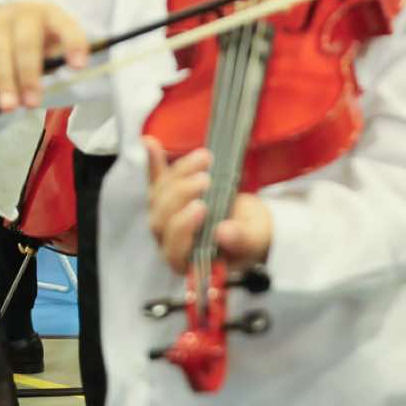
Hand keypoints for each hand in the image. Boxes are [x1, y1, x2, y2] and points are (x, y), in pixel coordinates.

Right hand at [0, 0, 89, 110]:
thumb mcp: (57, 37)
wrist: (9, 14)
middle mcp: (22, 15)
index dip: (72, 44)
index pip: (64, 26)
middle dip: (28, 74)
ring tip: (8, 108)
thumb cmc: (41, 34)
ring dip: (3, 82)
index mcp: (50, 13)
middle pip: (25, 43)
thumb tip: (67, 81)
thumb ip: (62, 57)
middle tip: (32, 103)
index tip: (79, 66)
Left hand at [145, 140, 272, 275]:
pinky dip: (153, 162)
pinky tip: (150, 144)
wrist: (251, 223)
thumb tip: (224, 233)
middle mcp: (170, 241)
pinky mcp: (166, 197)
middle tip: (206, 180)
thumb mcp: (255, 239)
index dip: (183, 228)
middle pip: (162, 219)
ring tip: (204, 159)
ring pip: (159, 196)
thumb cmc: (252, 237)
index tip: (201, 208)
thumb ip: (241, 239)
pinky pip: (156, 179)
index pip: (174, 250)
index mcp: (188, 262)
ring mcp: (165, 218)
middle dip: (181, 195)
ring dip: (177, 174)